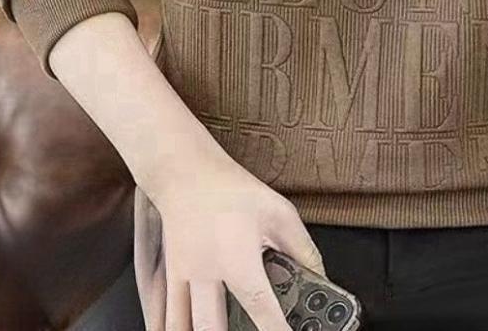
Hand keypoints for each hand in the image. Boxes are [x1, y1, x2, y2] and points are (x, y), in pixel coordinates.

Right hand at [149, 143, 325, 330]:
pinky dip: (175, 326)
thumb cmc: (231, 189)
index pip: (260, 308)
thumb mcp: (278, 212)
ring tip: (223, 328)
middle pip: (212, 327)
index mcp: (238, 259)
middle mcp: (208, 274)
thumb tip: (320, 276)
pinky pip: (167, 314)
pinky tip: (188, 328)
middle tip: (248, 330)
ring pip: (184, 326)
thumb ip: (302, 248)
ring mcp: (184, 278)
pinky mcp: (170, 276)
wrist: (186, 172)